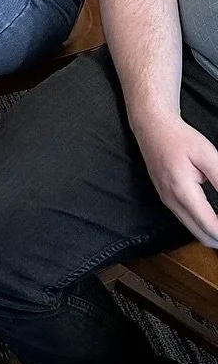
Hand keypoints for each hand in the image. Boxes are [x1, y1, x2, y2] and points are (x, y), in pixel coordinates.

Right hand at [132, 110, 217, 247]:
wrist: (151, 127)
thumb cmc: (179, 138)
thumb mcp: (207, 155)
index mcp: (182, 192)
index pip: (210, 226)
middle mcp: (172, 202)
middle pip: (203, 236)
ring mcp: (167, 203)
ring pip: (195, 231)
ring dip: (214, 232)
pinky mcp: (166, 200)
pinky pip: (188, 222)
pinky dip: (204, 225)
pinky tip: (216, 216)